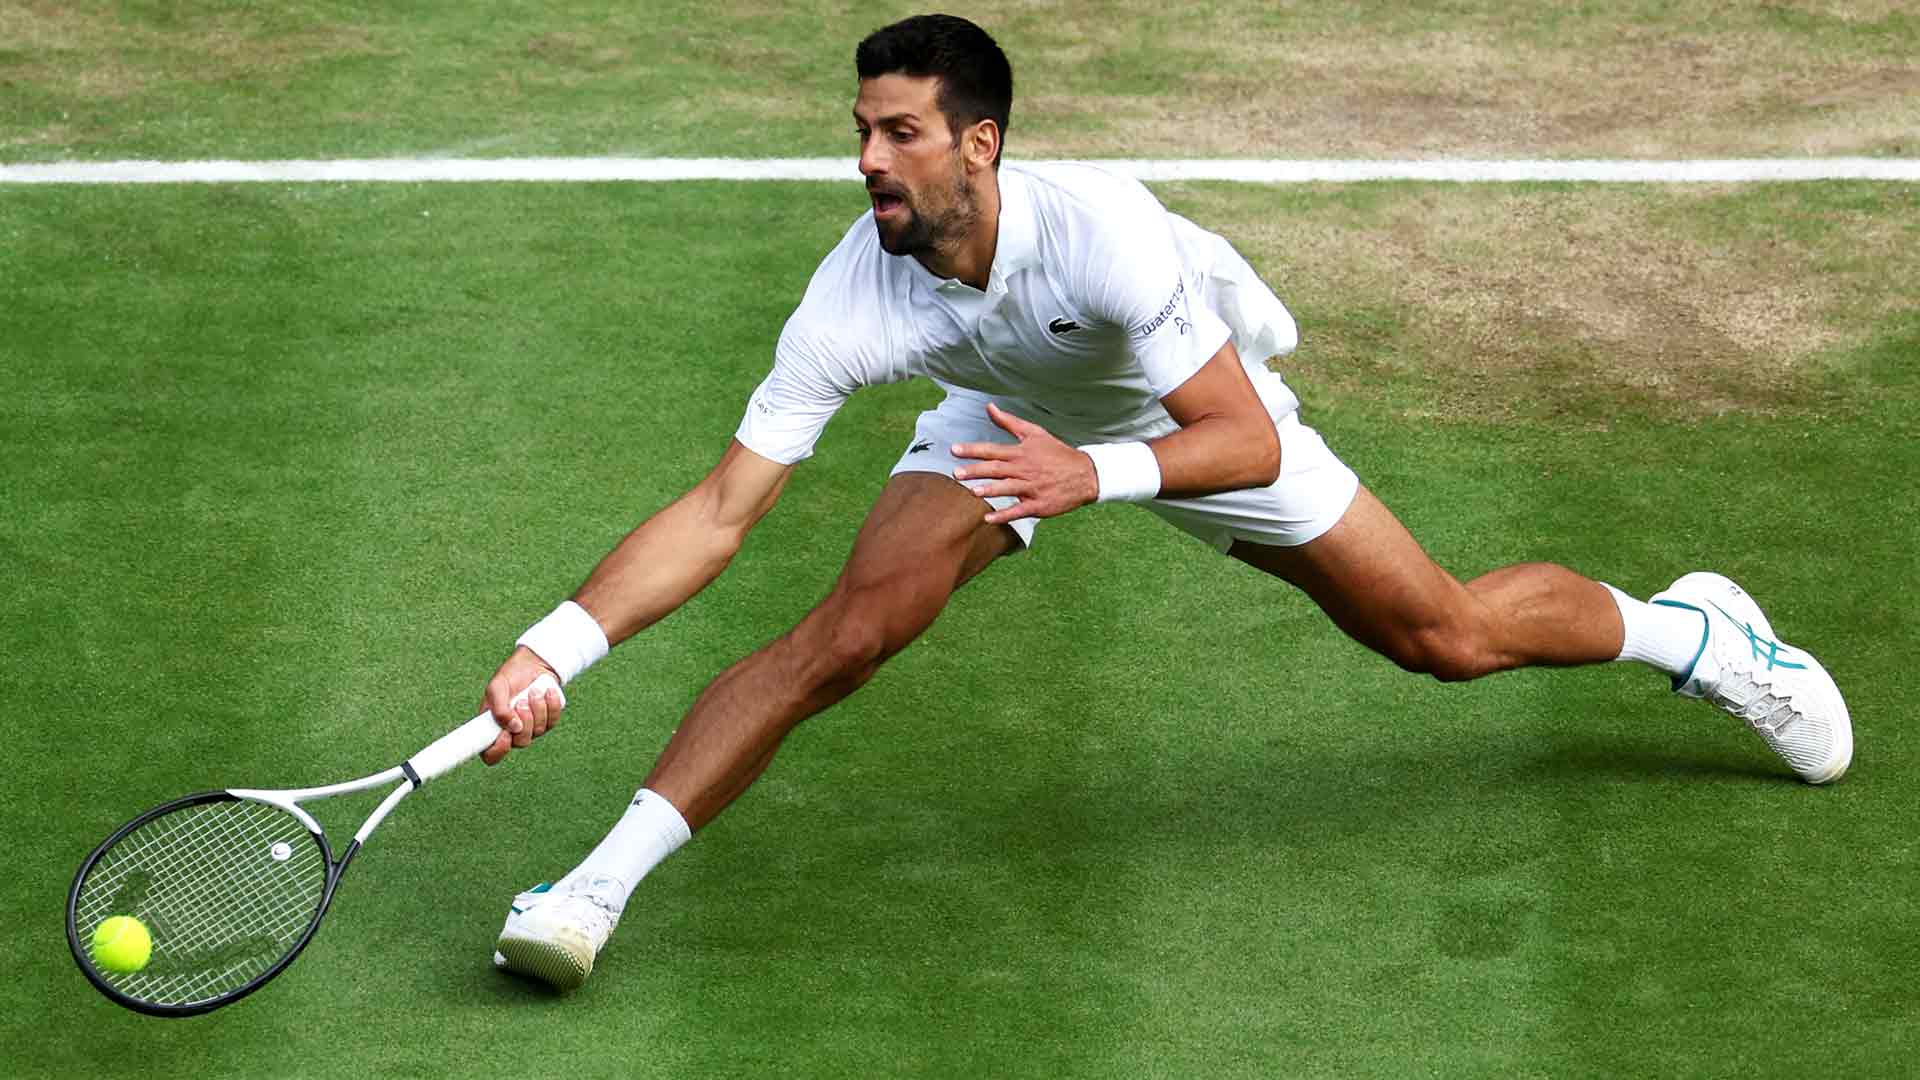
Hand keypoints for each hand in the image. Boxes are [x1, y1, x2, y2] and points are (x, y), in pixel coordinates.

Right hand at [480, 646, 564, 765]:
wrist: (533, 664)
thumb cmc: (510, 677)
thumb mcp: (497, 687)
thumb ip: (498, 708)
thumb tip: (512, 727)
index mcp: (493, 727)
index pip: (491, 754)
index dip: (498, 751)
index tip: (505, 734)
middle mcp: (512, 732)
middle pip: (521, 743)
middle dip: (525, 721)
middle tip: (521, 702)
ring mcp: (531, 727)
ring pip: (538, 731)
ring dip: (538, 709)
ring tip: (533, 691)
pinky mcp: (548, 720)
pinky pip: (553, 721)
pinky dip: (551, 705)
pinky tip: (547, 692)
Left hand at [951, 402, 1099, 525]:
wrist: (1085, 474)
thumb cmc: (1057, 453)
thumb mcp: (1035, 433)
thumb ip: (1009, 422)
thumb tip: (989, 407)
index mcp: (1021, 452)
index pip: (993, 450)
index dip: (973, 450)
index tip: (954, 450)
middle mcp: (1025, 469)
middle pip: (997, 469)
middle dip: (976, 470)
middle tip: (957, 473)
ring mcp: (1032, 488)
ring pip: (1008, 488)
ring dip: (990, 490)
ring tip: (973, 491)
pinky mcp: (1039, 504)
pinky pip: (1019, 511)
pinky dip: (1004, 515)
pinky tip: (989, 518)